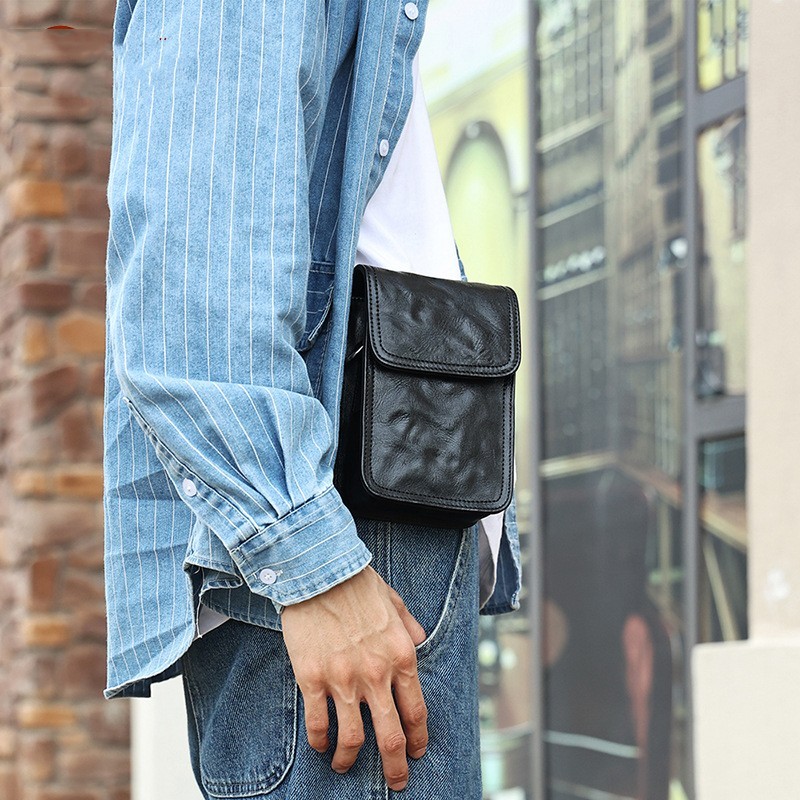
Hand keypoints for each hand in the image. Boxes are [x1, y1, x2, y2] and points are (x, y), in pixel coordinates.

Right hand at [281, 565, 427, 791]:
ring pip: (352, 739)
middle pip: (391, 737)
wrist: (319, 572)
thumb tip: (420, 639)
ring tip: (345, 767)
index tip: (416, 753)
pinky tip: (320, 746)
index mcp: (402, 657)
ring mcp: (344, 680)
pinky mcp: (313, 679)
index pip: (416, 711)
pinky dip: (320, 741)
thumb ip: (411, 626)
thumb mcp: (396, 602)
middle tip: (396, 782)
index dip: (418, 739)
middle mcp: (376, 675)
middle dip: (396, 767)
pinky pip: (318, 723)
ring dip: (350, 761)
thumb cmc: (358, 584)